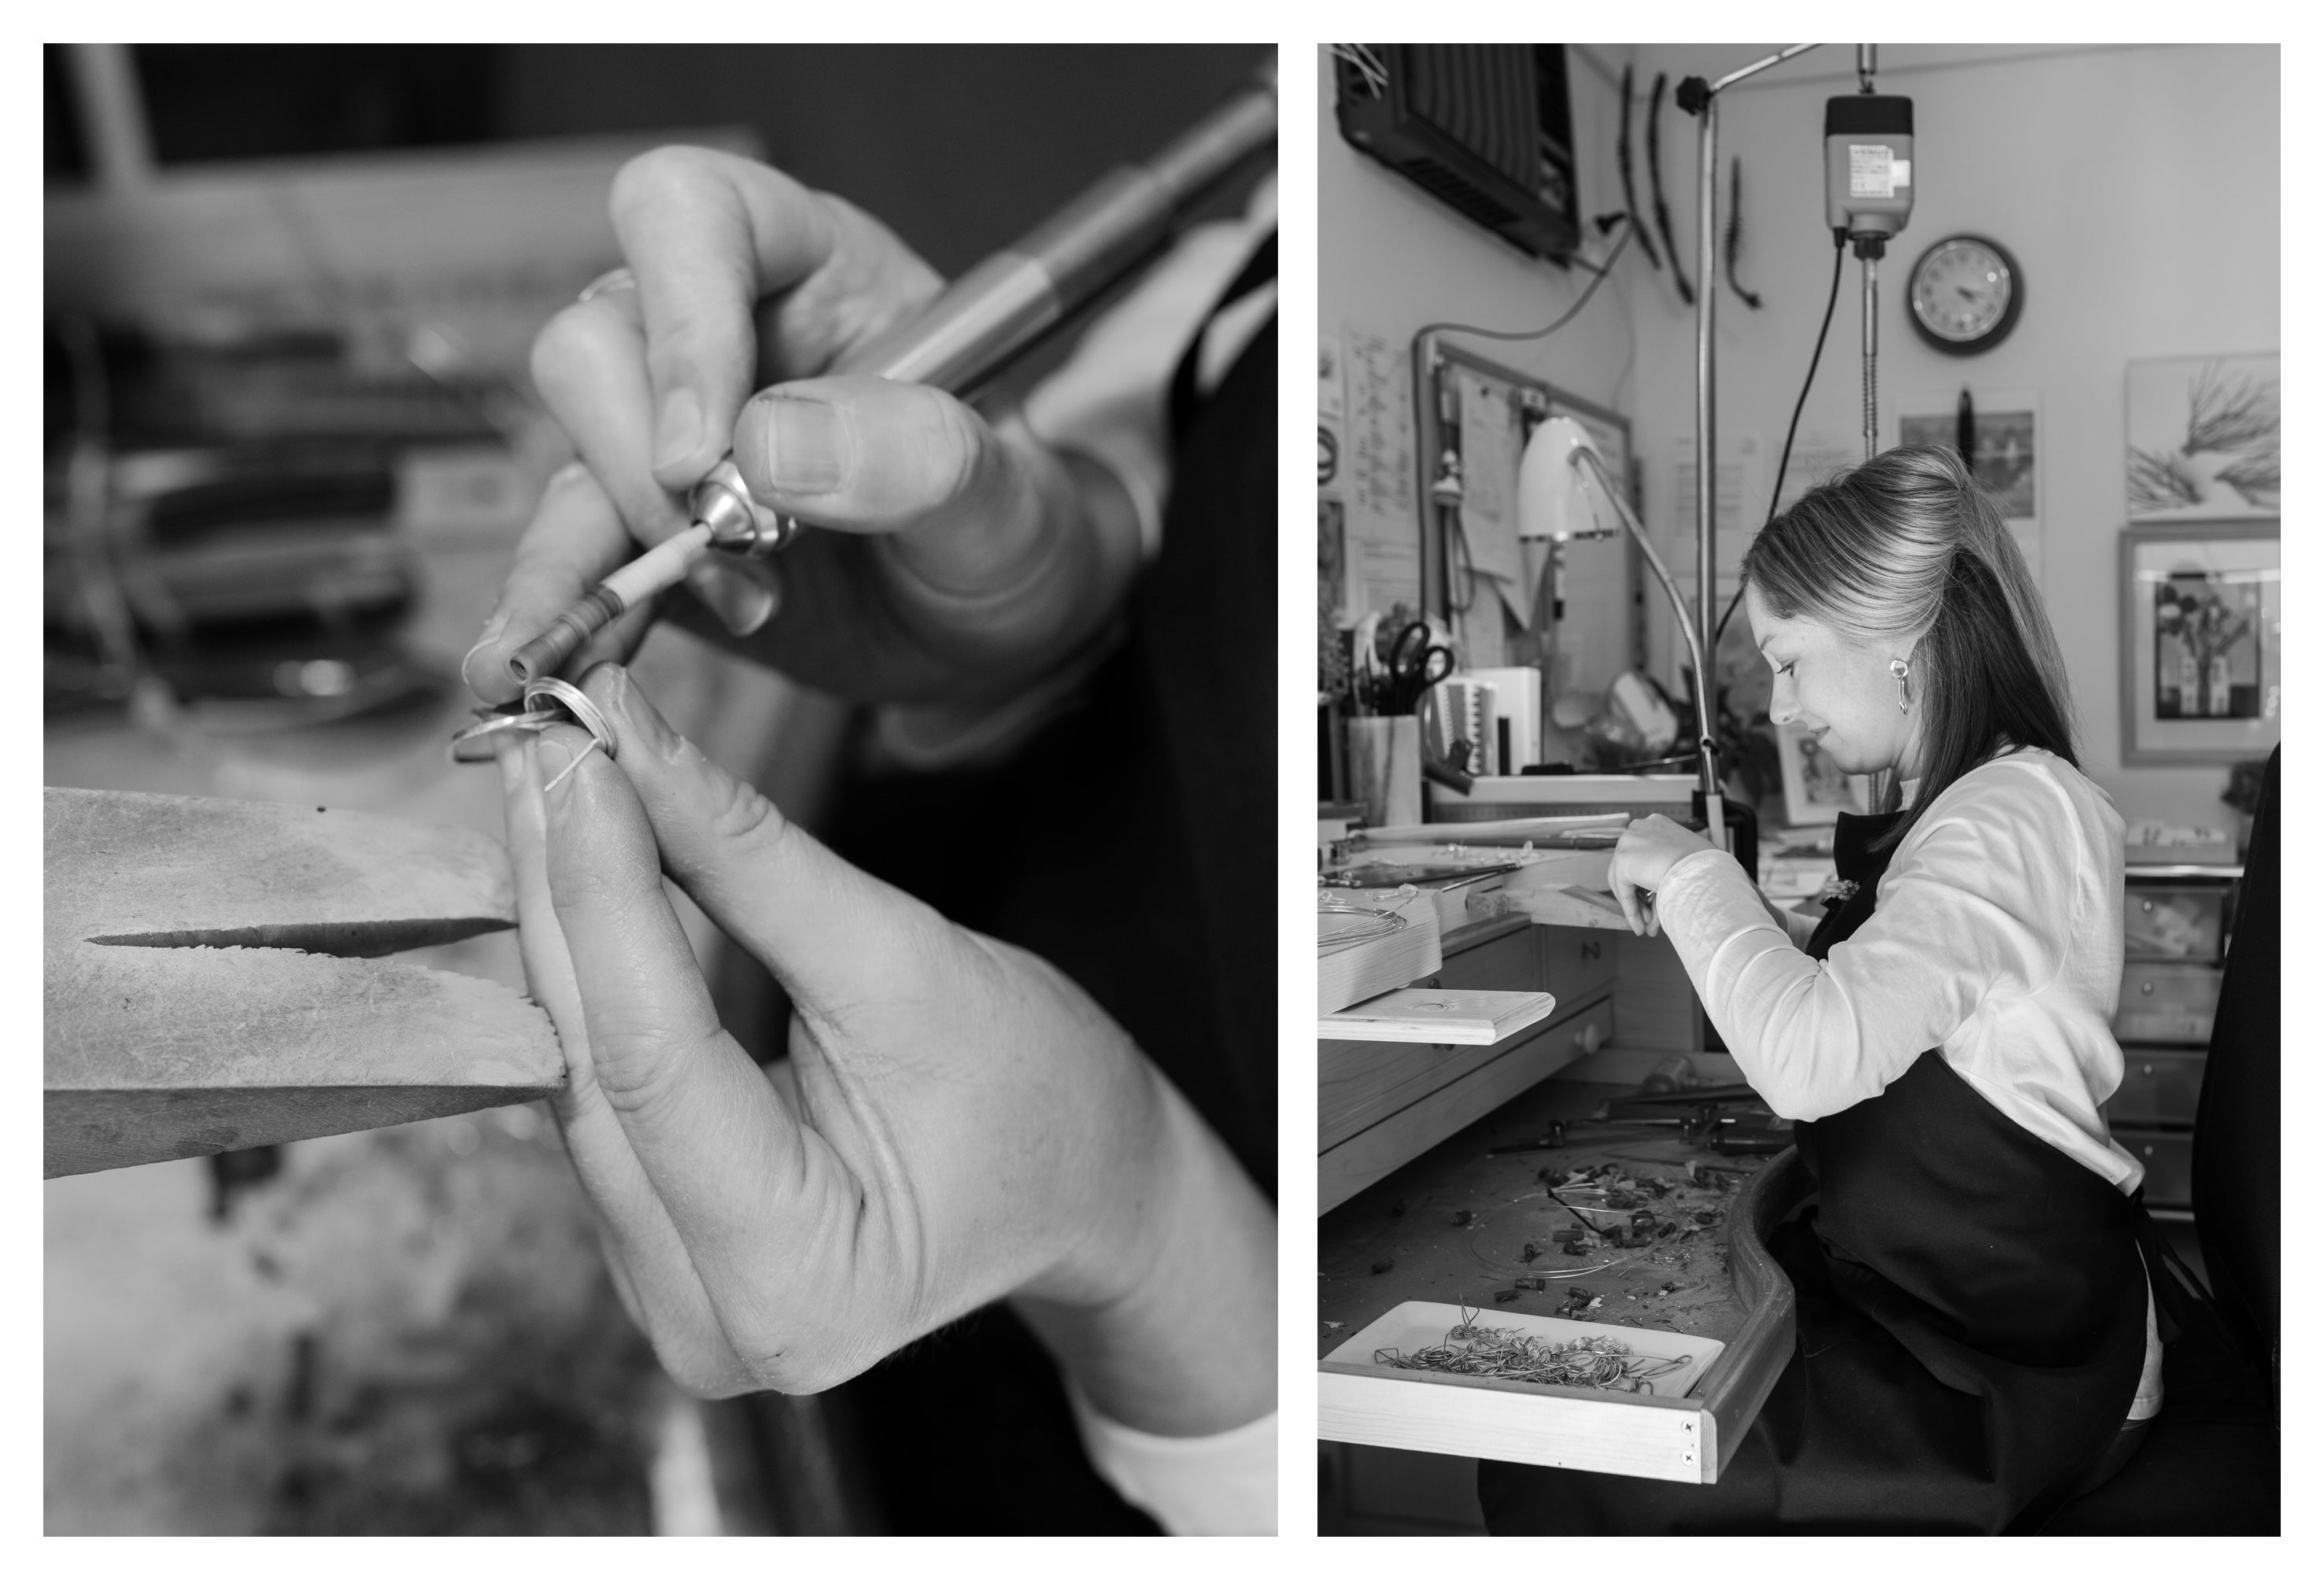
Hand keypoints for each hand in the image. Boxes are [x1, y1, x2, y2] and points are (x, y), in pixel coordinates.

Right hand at [464, 146, 1140, 707]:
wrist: (1000, 627)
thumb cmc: (1012, 527)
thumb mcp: (1006, 494)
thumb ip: (918, 455)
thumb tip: (763, 446)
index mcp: (812, 267)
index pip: (690, 215)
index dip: (679, 319)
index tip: (709, 453)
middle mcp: (716, 332)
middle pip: (596, 343)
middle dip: (647, 465)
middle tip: (742, 557)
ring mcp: (664, 432)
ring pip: (566, 455)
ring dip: (599, 555)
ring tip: (689, 625)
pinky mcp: (639, 532)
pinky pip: (563, 557)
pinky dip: (559, 611)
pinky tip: (560, 662)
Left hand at [495, 663, 1271, 1434]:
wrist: (1083, 1180)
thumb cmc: (1035, 1091)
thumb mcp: (909, 962)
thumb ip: (753, 862)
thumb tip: (628, 739)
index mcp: (794, 1281)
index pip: (651, 1060)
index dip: (602, 887)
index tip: (575, 744)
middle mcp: (703, 1322)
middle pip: (590, 1069)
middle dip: (562, 885)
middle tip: (538, 728)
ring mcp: (663, 1297)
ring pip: (574, 1075)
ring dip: (561, 918)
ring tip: (552, 775)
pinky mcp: (651, 1250)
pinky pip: (593, 1092)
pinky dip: (588, 973)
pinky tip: (575, 869)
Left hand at [1605, 813, 1716, 936]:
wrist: (1702, 869)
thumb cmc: (1707, 867)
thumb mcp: (1688, 863)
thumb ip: (1670, 873)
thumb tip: (1662, 895)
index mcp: (1656, 825)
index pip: (1644, 856)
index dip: (1647, 882)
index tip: (1654, 900)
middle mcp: (1639, 828)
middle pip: (1631, 868)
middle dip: (1641, 897)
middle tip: (1649, 918)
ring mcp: (1629, 841)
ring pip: (1625, 880)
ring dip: (1636, 906)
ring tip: (1647, 926)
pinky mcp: (1623, 859)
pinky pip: (1624, 889)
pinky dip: (1631, 908)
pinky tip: (1640, 925)